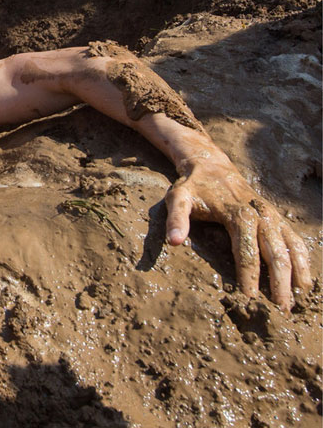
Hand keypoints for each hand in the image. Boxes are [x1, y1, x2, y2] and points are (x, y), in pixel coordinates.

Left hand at [164, 158, 311, 309]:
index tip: (250, 301)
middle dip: (279, 285)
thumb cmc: (194, 188)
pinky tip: (305, 284)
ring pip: (292, 250)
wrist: (213, 167)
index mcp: (239, 215)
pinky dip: (304, 263)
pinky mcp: (279, 219)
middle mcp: (262, 216)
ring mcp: (274, 218)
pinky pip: (297, 242)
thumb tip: (175, 242)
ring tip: (297, 304)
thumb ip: (177, 219)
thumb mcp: (178, 198)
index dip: (249, 278)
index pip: (246, 253)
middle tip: (280, 312)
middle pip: (276, 256)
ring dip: (297, 277)